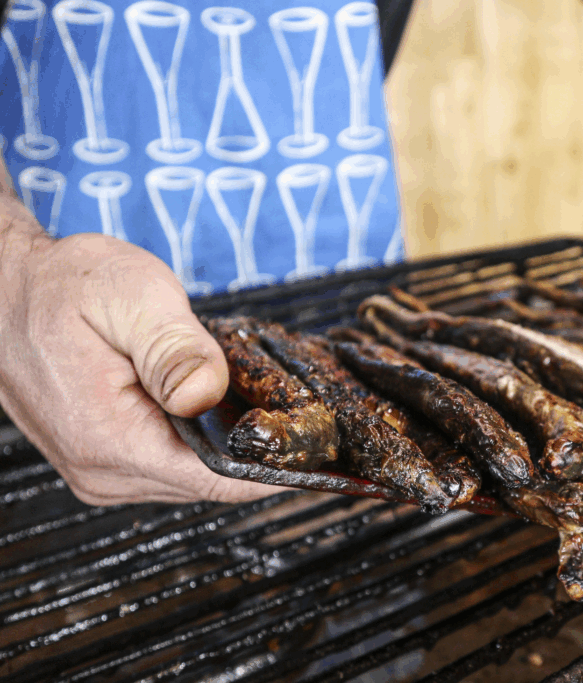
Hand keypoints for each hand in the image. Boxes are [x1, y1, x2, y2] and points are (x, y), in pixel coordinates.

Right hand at [0, 231, 284, 504]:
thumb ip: (177, 349)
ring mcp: (99, 473)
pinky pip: (170, 463)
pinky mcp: (102, 462)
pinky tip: (211, 406)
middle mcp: (102, 472)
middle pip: (210, 482)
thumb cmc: (63, 286)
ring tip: (251, 399)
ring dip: (225, 444)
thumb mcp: (132, 298)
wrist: (4, 290)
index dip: (275, 469)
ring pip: (192, 475)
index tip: (319, 454)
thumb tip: (210, 394)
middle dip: (255, 450)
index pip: (215, 480)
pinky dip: (198, 440)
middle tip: (295, 411)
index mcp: (109, 440)